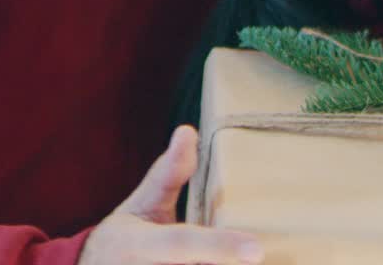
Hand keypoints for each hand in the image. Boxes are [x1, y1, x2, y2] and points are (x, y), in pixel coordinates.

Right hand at [78, 125, 263, 264]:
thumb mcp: (144, 202)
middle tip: (256, 253)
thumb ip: (169, 173)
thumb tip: (188, 131)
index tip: (255, 250)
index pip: (181, 244)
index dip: (218, 247)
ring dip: (224, 264)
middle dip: (227, 261)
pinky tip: (232, 260)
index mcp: (137, 244)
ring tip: (244, 256)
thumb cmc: (126, 236)